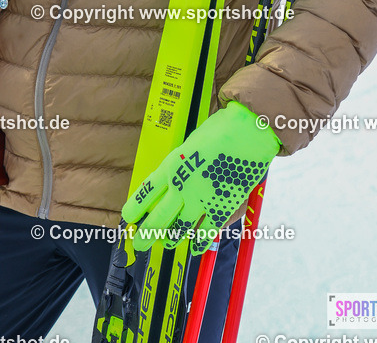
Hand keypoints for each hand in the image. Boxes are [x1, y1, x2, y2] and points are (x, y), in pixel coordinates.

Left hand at [122, 101, 279, 254]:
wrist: (248, 131)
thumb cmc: (221, 130)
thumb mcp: (191, 143)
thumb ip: (183, 164)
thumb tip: (176, 179)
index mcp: (172, 166)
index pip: (146, 193)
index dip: (135, 208)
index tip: (127, 218)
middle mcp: (181, 186)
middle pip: (158, 218)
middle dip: (146, 233)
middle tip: (139, 242)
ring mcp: (201, 200)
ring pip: (179, 229)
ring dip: (170, 238)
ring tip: (166, 243)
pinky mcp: (221, 209)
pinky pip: (206, 233)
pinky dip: (198, 242)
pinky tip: (194, 246)